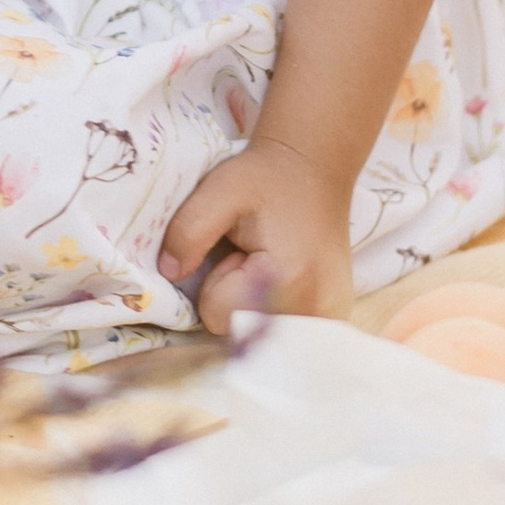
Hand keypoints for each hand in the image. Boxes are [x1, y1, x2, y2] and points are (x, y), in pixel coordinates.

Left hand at [159, 140, 355, 332]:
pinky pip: (285, 333)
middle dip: (236, 298)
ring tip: (271, 266)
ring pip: (262, 336)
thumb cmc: (265, 179)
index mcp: (287, 281)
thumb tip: (170, 274)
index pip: (218, 315)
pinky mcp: (335, 317)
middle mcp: (316, 309)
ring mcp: (330, 318)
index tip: (239, 251)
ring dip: (256, 305)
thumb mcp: (218, 191)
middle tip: (255, 257)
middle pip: (241, 331)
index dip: (218, 280)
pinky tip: (287, 278)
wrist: (314, 168)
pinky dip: (277, 311)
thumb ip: (188, 232)